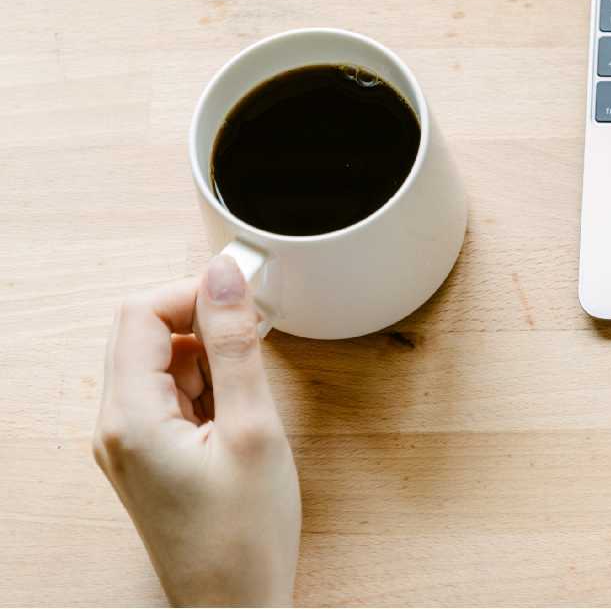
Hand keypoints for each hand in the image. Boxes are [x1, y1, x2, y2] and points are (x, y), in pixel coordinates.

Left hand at [94, 255, 300, 605]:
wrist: (232, 608)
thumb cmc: (243, 537)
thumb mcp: (253, 429)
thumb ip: (236, 347)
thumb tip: (225, 277)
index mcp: (129, 418)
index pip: (140, 313)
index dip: (193, 292)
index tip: (245, 296)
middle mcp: (115, 428)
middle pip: (142, 332)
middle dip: (200, 317)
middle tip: (254, 332)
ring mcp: (128, 444)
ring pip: (158, 362)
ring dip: (206, 354)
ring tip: (250, 392)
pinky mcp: (148, 457)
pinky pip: (168, 394)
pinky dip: (205, 385)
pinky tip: (239, 413)